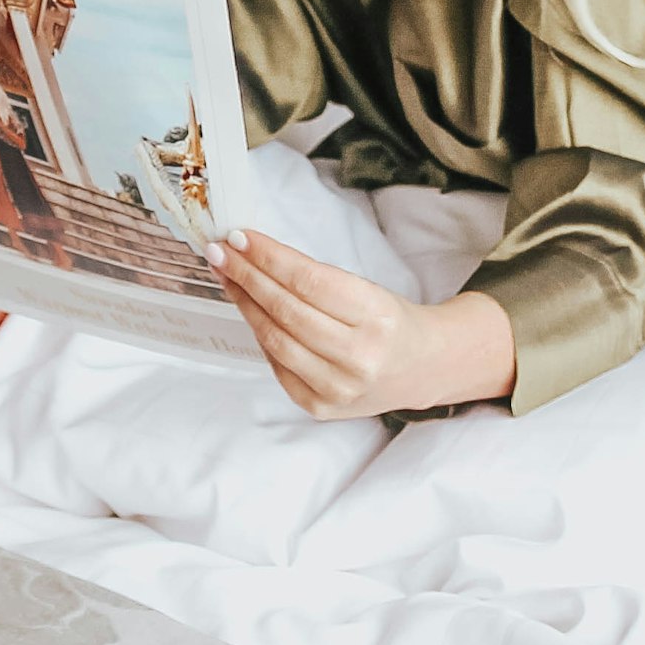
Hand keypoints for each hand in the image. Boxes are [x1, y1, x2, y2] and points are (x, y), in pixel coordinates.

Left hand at [209, 229, 514, 420]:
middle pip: (286, 310)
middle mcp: (359, 356)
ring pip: (275, 340)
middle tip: (220, 250)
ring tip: (226, 276)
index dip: (269, 257)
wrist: (424, 368)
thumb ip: (316, 279)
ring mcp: (339, 388)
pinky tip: (250, 312)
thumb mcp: (369, 290)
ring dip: (244, 304)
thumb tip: (253, 254)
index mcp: (378, 316)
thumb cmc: (391, 321)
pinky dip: (260, 336)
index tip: (239, 237)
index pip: (309, 281)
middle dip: (247, 276)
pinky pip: (278, 367)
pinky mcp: (322, 407)